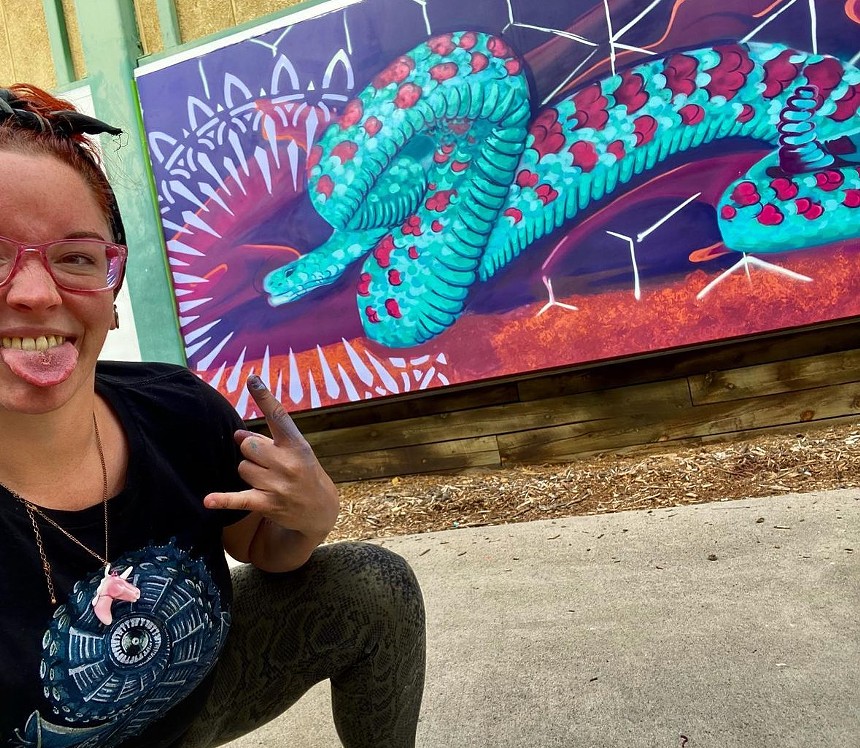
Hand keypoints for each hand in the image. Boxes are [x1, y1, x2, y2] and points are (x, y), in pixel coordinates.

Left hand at [204, 375, 338, 546]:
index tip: (252, 380)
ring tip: (266, 481)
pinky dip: (223, 499)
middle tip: (265, 461)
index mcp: (297, 445)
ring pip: (242, 468)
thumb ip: (267, 441)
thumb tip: (237, 435)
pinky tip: (209, 501)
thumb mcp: (295, 453)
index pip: (278, 416)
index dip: (264, 397)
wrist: (320, 510)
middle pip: (249, 446)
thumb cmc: (304, 474)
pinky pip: (239, 498)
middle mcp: (289, 463)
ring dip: (249, 473)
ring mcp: (278, 484)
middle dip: (250, 452)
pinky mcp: (267, 503)